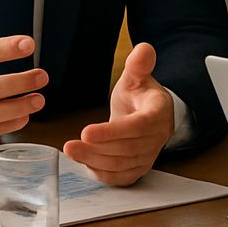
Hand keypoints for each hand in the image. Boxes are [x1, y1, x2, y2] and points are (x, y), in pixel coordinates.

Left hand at [63, 42, 174, 185]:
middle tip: (70, 146)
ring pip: (122, 165)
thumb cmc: (140, 96)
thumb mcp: (137, 77)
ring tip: (71, 151)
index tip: (86, 131)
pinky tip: (85, 164)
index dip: (112, 132)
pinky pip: (121, 177)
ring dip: (94, 161)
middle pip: (126, 149)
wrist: (149, 115)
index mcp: (158, 114)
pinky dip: (102, 174)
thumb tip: (144, 49)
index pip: (137, 127)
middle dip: (96, 149)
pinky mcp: (138, 168)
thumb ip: (138, 65)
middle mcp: (156, 138)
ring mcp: (148, 156)